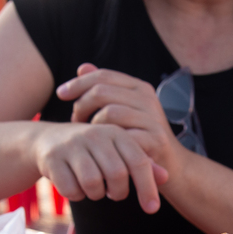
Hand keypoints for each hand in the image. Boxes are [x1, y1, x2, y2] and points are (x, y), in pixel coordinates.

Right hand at [31, 121, 167, 213]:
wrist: (48, 139)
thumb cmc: (91, 149)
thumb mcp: (117, 151)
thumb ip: (141, 164)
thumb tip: (165, 177)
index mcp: (116, 133)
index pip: (139, 162)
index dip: (147, 187)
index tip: (152, 209)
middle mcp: (95, 135)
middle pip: (117, 175)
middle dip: (118, 192)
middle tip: (112, 192)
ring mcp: (72, 146)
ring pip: (93, 183)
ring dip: (95, 194)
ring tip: (93, 187)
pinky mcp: (52, 159)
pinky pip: (71, 190)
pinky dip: (76, 195)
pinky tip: (74, 185)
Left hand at [57, 63, 185, 183]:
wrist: (171, 166)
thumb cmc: (140, 137)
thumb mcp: (124, 110)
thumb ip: (105, 89)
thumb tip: (82, 67)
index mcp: (139, 87)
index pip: (103, 75)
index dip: (78, 83)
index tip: (61, 94)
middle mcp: (148, 98)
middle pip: (101, 91)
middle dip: (81, 106)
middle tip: (74, 122)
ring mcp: (153, 118)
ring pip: (108, 113)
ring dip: (92, 127)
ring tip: (89, 138)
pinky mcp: (155, 140)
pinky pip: (120, 136)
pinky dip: (106, 144)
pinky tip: (101, 151)